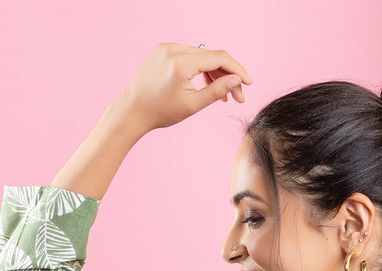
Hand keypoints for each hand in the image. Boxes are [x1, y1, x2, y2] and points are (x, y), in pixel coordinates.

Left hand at [117, 41, 251, 131]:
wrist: (132, 110)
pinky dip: (200, 69)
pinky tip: (207, 84)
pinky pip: (189, 56)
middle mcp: (174, 48)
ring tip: (224, 95)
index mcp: (181, 61)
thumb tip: (237, 81)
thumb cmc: (160, 111)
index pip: (219, 58)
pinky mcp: (163, 50)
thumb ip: (217, 91)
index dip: (237, 70)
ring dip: (215, 72)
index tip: (249, 83)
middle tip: (238, 97)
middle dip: (227, 75)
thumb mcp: (192, 105)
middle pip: (211, 56)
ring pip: (201, 56)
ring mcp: (167, 47)